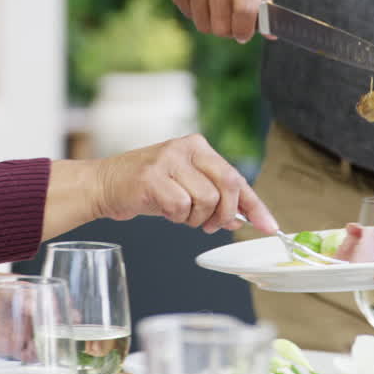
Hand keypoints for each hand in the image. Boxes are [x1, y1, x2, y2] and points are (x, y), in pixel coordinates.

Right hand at [96, 134, 277, 233]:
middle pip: (228, 185)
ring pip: (206, 200)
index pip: (236, 177)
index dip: (256, 206)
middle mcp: (187, 147)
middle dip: (225, 213)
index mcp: (199, 146)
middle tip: (211, 225)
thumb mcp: (185, 186)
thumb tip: (241, 218)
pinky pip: (181, 207)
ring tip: (178, 213)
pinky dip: (175, 217)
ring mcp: (169, 160)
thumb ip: (214, 197)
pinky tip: (163, 210)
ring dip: (195, 218)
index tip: (270, 227)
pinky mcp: (152, 177)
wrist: (104, 184)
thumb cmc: (148, 187)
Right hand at [162, 0, 271, 42]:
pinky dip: (195, 11)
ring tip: (216, 6)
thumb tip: (270, 34)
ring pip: (203, 23)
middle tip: (230, 23)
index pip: (245, 10)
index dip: (244, 30)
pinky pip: (187, 13)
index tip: (243, 34)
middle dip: (228, 30)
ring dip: (211, 22)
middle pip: (222, 23)